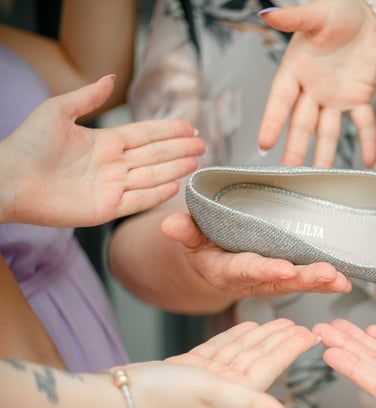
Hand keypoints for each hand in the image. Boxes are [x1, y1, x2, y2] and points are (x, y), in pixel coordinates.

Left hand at [0, 75, 205, 225]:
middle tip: (202, 145)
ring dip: (174, 169)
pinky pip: (137, 201)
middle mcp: (112, 165)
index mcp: (104, 142)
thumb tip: (110, 77)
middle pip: (154, 156)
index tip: (190, 126)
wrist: (10, 179)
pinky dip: (156, 194)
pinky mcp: (105, 209)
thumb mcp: (58, 111)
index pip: (144, 135)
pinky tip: (174, 185)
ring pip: (151, 176)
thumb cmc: (28, 144)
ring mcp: (110, 187)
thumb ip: (88, 97)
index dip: (167, 130)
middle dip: (179, 149)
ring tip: (195, 161)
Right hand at [132, 319, 318, 407]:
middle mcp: (226, 387)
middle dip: (282, 341)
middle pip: (261, 357)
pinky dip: (236, 336)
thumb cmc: (166, 400)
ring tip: (281, 322)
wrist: (121, 397)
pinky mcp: (190, 367)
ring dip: (263, 336)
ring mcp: (208, 377)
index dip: (293, 350)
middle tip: (303, 324)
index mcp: (238, 393)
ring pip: (243, 350)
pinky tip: (247, 327)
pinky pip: (221, 347)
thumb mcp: (219, 398)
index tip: (313, 335)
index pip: (273, 366)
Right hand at [161, 211, 352, 297]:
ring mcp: (270, 283)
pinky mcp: (284, 280)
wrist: (210, 265)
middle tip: (326, 274)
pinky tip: (345, 282)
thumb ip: (184, 231)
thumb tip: (170, 224)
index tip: (284, 269)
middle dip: (303, 279)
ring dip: (320, 283)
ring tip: (341, 281)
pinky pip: (306, 282)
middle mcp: (251, 281)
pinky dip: (326, 283)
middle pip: (279, 282)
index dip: (265, 270)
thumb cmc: (202, 246)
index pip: (247, 270)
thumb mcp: (189, 238)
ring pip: (296, 284)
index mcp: (226, 270)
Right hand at [258, 0, 375, 167]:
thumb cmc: (337, 12)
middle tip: (289, 171)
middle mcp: (311, 89)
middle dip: (295, 147)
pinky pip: (362, 123)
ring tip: (322, 175)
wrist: (365, 17)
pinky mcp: (358, 98)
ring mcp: (334, 97)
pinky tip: (369, 161)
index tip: (264, 143)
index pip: (281, 100)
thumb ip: (295, 17)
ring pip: (328, 130)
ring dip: (325, 153)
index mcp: (295, 69)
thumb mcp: (317, 13)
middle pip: (301, 123)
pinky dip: (367, 141)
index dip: (272, 121)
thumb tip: (268, 13)